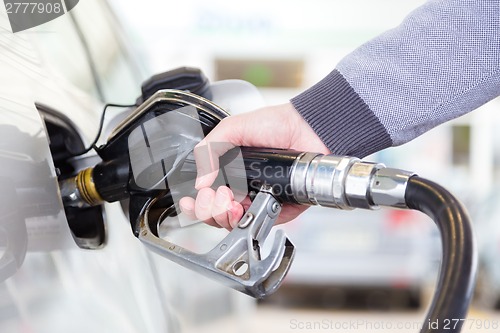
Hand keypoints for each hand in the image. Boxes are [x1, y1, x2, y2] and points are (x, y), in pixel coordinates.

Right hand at [179, 102, 329, 228]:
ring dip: (225, 217)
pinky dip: (248, 220)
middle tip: (217, 196)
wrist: (307, 130)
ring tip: (230, 202)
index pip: (207, 196)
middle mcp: (243, 189)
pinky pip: (259, 224)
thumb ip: (210, 149)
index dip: (197, 203)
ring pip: (234, 224)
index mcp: (231, 172)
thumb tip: (199, 181)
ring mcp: (260, 200)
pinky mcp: (278, 210)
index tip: (191, 201)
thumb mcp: (234, 128)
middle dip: (210, 211)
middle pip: (217, 215)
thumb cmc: (277, 124)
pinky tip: (244, 207)